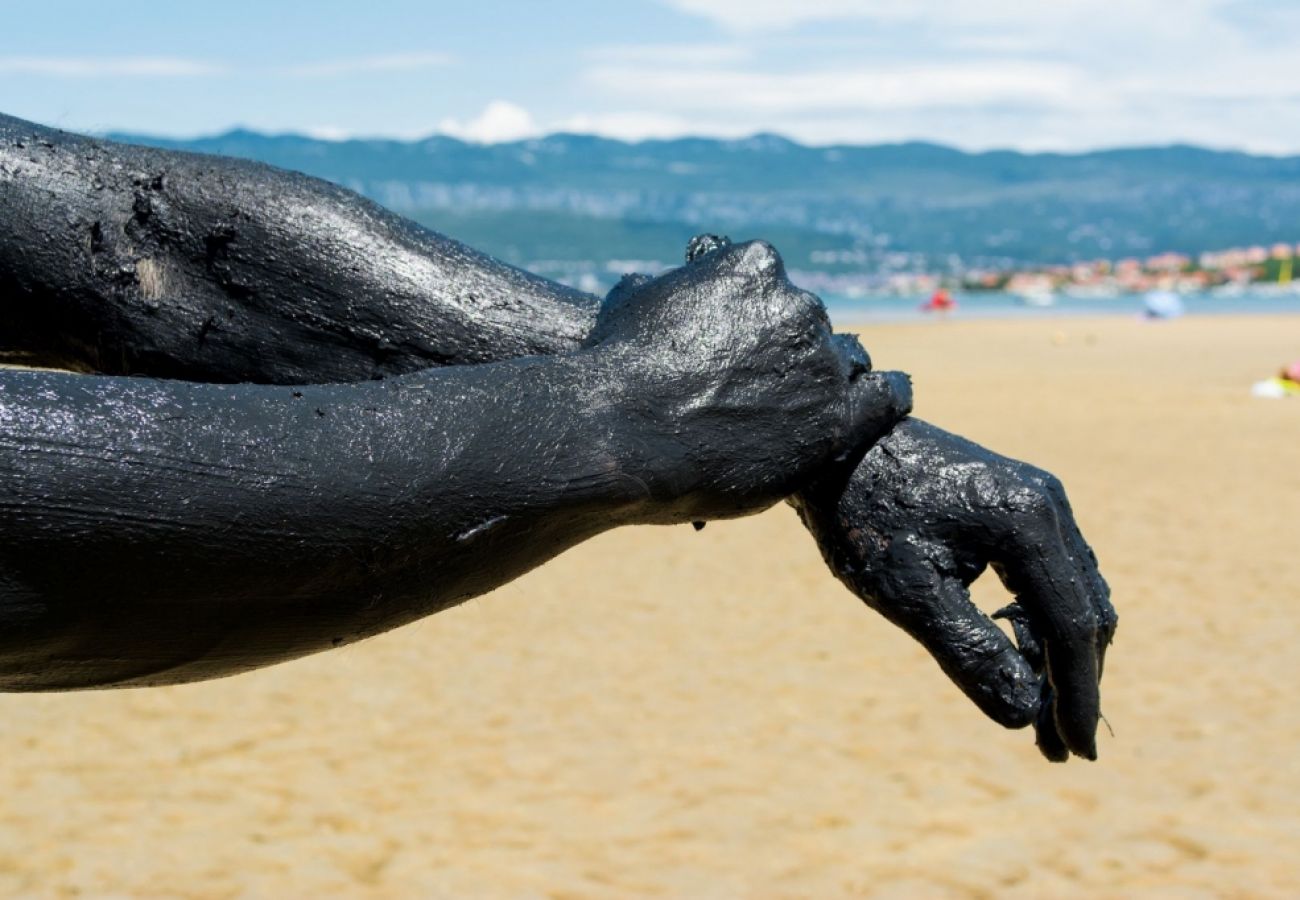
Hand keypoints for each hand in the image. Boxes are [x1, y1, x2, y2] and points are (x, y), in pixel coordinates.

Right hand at [588, 238, 910, 521]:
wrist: (618, 435)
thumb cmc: (613, 368)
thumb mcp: (632, 300)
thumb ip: (665, 287)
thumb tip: (660, 285)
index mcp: (755, 265)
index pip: (772, 284)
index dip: (755, 317)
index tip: (740, 343)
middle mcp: (797, 305)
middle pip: (808, 324)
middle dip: (788, 351)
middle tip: (759, 389)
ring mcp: (819, 364)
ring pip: (844, 361)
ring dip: (827, 379)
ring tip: (804, 408)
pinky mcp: (834, 420)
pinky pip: (885, 397)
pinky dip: (886, 395)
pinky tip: (882, 400)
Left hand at [792, 418, 1115, 760]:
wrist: (833, 446)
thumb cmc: (862, 515)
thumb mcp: (910, 593)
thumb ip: (971, 654)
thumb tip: (1025, 716)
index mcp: (1026, 524)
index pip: (1072, 627)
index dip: (1077, 696)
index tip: (1075, 752)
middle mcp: (1047, 505)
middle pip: (1084, 611)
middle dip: (1073, 682)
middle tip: (1056, 748)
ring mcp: (1037, 498)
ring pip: (1075, 593)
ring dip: (1061, 653)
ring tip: (1038, 713)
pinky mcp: (1019, 501)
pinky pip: (1052, 572)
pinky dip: (1045, 618)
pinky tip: (1019, 652)